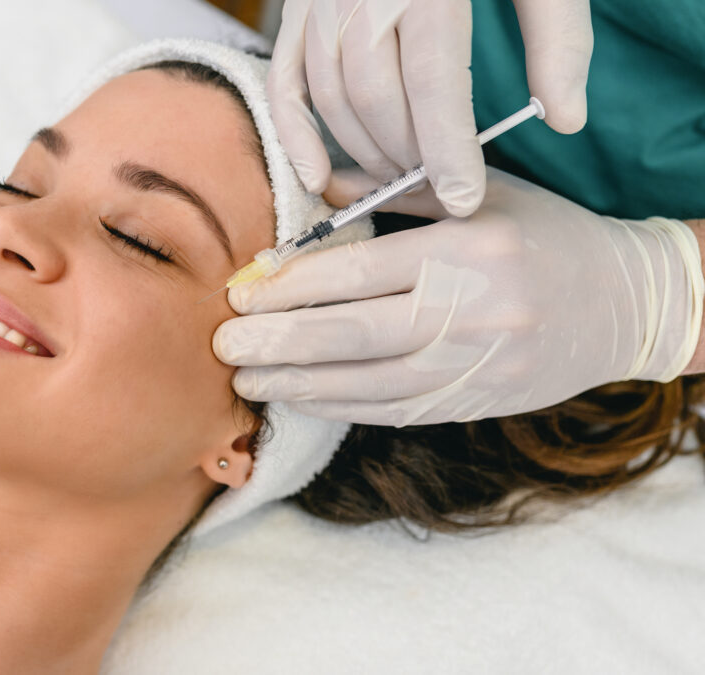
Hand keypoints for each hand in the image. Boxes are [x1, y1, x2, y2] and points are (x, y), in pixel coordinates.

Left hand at [213, 168, 703, 425]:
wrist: (622, 302)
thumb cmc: (543, 235)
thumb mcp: (477, 196)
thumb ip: (391, 193)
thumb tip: (312, 192)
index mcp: (465, 251)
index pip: (358, 274)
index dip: (290, 288)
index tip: (242, 295)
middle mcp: (470, 312)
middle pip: (352, 334)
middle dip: (278, 344)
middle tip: (223, 349)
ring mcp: (475, 365)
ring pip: (368, 384)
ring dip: (298, 386)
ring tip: (247, 382)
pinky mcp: (477, 401)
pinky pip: (395, 410)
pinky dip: (341, 407)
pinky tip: (300, 400)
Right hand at [267, 0, 592, 215]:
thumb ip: (558, 38)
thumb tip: (566, 119)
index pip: (433, 82)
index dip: (448, 149)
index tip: (464, 197)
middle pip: (378, 98)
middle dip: (409, 154)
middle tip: (440, 184)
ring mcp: (322, 2)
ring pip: (333, 98)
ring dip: (366, 150)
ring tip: (402, 173)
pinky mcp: (298, 10)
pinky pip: (284, 82)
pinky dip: (293, 134)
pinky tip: (315, 177)